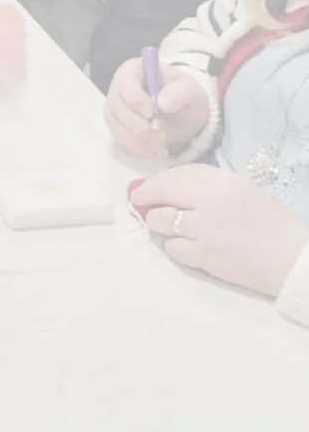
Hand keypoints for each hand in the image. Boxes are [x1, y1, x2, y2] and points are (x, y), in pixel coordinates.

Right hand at [104, 58, 209, 157]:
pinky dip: (137, 148)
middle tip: (160, 135)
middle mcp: (119, 87)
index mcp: (134, 70)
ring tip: (160, 146)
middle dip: (138, 124)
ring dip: (138, 139)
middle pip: (117, 106)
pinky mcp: (116, 126)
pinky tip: (153, 150)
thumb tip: (162, 103)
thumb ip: (180, 92)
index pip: (125, 81)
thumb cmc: (184, 97)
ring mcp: (115, 108)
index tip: (151, 113)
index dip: (135, 98)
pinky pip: (119, 139)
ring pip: (116, 125)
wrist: (184, 117)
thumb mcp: (191, 90)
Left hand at [132, 166, 308, 298]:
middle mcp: (211, 200)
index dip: (157, 180)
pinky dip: (173, 247)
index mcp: (223, 180)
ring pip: (160, 220)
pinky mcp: (205, 256)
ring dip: (157, 223)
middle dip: (145, 197)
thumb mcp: (243, 191)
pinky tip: (184, 247)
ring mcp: (205, 228)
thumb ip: (208, 186)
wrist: (292, 259)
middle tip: (139, 203)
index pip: (177, 173)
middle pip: (162, 192)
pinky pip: (172, 248)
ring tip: (166, 227)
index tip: (147, 186)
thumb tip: (168, 186)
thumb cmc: (270, 224)